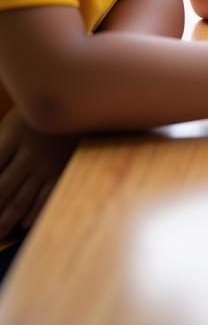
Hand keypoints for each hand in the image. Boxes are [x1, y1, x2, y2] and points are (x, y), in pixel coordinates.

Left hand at [0, 109, 76, 239]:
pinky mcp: (63, 170)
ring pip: (21, 199)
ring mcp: (48, 164)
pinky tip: (24, 223)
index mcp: (12, 137)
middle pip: (1, 190)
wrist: (82, 101)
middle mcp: (29, 154)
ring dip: (5, 220)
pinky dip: (33, 213)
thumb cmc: (38, 114)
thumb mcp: (14, 122)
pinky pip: (46, 197)